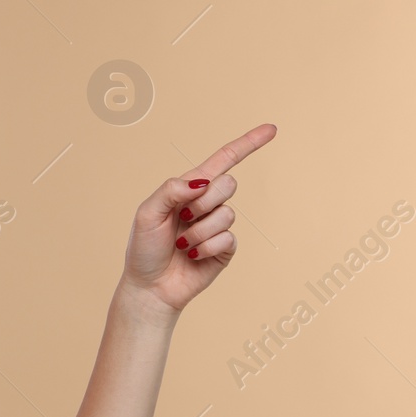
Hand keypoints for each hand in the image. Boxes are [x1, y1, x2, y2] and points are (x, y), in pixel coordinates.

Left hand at [121, 123, 277, 317]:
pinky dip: (207, 247)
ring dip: (201, 230)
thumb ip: (170, 190)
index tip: (272, 129)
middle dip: (204, 201)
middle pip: (228, 183)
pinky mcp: (225, 249)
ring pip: (227, 214)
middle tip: (182, 218)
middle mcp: (207, 203)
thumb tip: (200, 182)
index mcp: (189, 188)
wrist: (150, 287)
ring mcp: (218, 226)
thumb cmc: (144, 249)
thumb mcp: (147, 213)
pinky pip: (228, 238)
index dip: (248, 144)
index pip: (223, 160)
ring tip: (183, 244)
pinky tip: (192, 255)